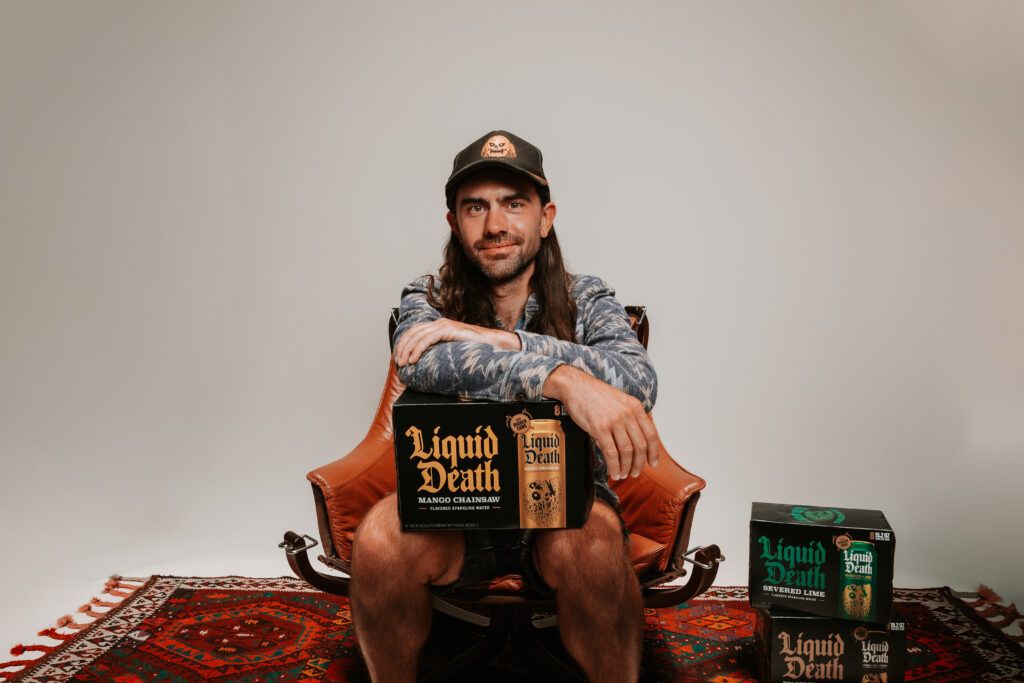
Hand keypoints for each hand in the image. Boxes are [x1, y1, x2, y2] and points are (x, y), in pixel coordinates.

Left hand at [393, 319, 520, 366]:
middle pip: (413, 332)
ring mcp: (444, 325)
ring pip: (418, 336)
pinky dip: (418, 349)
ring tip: (404, 363)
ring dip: (407, 350)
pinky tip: (414, 359)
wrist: (494, 343)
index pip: (416, 331)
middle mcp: (440, 323)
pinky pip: (427, 339)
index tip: (398, 355)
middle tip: (398, 362)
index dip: (404, 342)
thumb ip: (443, 350)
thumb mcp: (455, 349)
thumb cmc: (476, 348)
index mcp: (440, 326)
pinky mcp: (448, 330)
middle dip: (403, 347)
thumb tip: (432, 364)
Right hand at [542, 365, 659, 479]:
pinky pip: (611, 452)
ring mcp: (614, 421)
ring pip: (627, 451)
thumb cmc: (595, 394)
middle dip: (639, 463)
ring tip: (624, 474)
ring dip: (626, 467)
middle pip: (640, 445)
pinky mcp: (600, 428)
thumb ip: (630, 417)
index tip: (653, 463)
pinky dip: (614, 466)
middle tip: (635, 472)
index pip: (651, 434)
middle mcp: (628, 414)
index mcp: (635, 407)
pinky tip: (614, 472)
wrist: (576, 386)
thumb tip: (636, 439)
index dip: (654, 452)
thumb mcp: (620, 401)